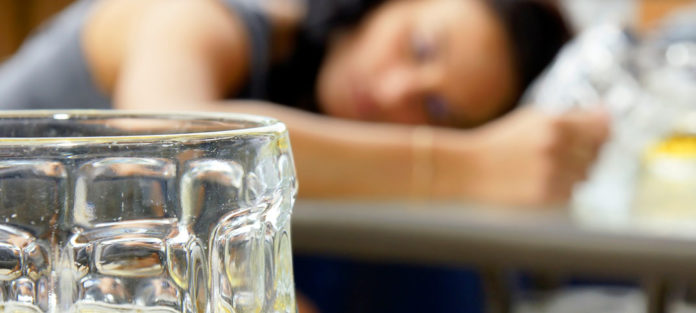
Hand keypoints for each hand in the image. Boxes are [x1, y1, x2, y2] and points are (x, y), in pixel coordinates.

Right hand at [459, 108, 609, 205]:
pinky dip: (560, 188)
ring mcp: (552, 173)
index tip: (595, 135)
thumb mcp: (532, 120)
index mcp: (554, 123)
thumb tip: (608, 117)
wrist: (467, 170)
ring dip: (572, 172)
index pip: (601, 128)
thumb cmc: (500, 144)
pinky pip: (571, 193)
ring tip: (544, 168)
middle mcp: (556, 147)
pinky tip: (538, 181)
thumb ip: (572, 118)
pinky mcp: (545, 196)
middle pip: (596, 153)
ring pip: (585, 175)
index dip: (602, 132)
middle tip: (557, 154)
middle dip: (583, 154)